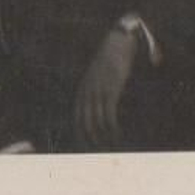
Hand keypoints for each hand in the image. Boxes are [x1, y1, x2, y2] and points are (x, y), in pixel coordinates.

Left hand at [73, 27, 137, 147]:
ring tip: (111, 147)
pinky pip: (109, 116)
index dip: (80, 135)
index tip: (85, 148)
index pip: (77, 119)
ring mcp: (98, 92)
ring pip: (97, 123)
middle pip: (84, 125)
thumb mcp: (98, 75)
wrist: (117, 41)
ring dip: (104, 138)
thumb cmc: (110, 57)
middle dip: (90, 141)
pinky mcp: (111, 90)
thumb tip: (99, 106)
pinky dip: (112, 129)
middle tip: (98, 153)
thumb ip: (96, 90)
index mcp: (82, 90)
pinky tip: (117, 135)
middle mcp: (87, 93)